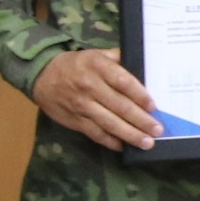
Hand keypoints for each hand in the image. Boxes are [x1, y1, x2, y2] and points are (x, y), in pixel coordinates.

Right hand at [30, 49, 161, 153]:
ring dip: (129, 134)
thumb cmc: (75, 64)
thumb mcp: (95, 54)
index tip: (153, 106)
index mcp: (97, 66)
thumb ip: (118, 57)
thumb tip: (143, 63)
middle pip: (119, 106)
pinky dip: (110, 141)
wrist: (42, 77)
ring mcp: (82, 105)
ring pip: (109, 123)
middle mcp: (90, 86)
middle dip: (140, 120)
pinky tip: (123, 146)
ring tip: (146, 142)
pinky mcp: (75, 120)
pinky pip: (95, 133)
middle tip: (157, 130)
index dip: (139, 95)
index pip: (122, 81)